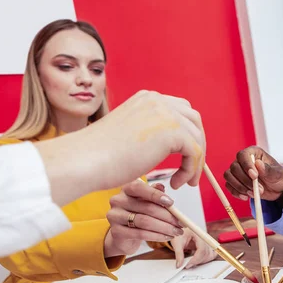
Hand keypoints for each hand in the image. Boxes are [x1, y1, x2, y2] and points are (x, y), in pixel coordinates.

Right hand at [39, 91, 206, 205]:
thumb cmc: (99, 155)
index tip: (185, 156)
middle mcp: (158, 101)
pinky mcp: (172, 131)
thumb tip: (168, 142)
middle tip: (191, 169)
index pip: (180, 111)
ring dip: (195, 162)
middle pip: (194, 120)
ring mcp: (166, 113)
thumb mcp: (131, 134)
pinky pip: (195, 152)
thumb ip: (150, 131)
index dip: (188, 134)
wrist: (85, 160)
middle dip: (197, 145)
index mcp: (147, 99)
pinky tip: (177, 183)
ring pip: (197, 138)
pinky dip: (191, 170)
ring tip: (185, 181)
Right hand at [105, 181, 183, 257]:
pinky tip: (166, 237)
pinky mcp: (116, 232)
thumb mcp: (146, 201)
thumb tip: (162, 187)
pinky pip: (140, 234)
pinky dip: (157, 236)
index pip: (140, 188)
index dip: (156, 195)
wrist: (123, 234)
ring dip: (164, 228)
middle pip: (147, 207)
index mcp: (126, 189)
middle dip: (167, 216)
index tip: (171, 203)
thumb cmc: (138, 214)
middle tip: (181, 223)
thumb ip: (154, 193)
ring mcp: (115, 216)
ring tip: (176, 232)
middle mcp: (118, 200)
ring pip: (145, 221)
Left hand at [169, 228, 217, 268]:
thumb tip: (180, 265)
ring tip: (192, 262)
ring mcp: (207, 242)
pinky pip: (212, 254)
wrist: (179, 229)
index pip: (202, 249)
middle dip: (197, 261)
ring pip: (210, 255)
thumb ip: (179, 254)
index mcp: (198, 234)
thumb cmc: (178, 234)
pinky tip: (199, 260)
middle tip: (187, 265)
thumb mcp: (177, 243)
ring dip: (202, 261)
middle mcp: (205, 238)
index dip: (196, 259)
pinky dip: (207, 259)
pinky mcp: (207, 245)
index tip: (187, 265)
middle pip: (207, 253)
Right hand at [224, 146, 282, 200]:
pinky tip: (246, 197)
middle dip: (245, 180)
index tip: (254, 176)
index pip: (243, 155)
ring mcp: (238, 171)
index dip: (246, 165)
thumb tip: (258, 164)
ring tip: (253, 194)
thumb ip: (268, 170)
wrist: (278, 189)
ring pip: (229, 176)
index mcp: (254, 153)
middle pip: (234, 167)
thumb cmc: (279, 177)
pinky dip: (236, 192)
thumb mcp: (278, 174)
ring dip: (239, 187)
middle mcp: (243, 160)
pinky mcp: (235, 182)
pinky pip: (229, 186)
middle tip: (258, 189)